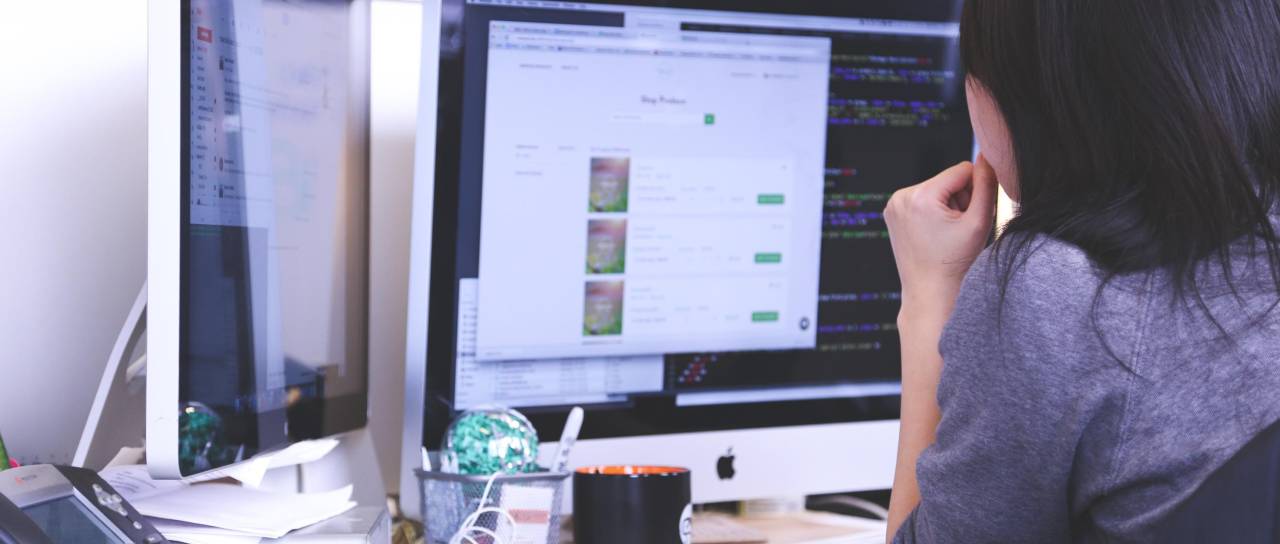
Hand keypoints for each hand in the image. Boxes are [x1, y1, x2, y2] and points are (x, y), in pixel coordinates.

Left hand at [884, 155, 998, 321]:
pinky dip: (933, 212)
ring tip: (945, 234)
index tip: (971, 215)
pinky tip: (934, 234)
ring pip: (936, 189)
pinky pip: (922, 199)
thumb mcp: (979, 221)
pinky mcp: (892, 213)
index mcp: (920, 196)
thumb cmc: (955, 262)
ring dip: (947, 206)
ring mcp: (893, 205)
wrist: (930, 291)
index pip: (962, 170)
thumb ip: (987, 184)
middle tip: (957, 229)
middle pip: (947, 180)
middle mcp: (901, 196)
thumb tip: (988, 155)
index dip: (975, 190)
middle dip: (959, 199)